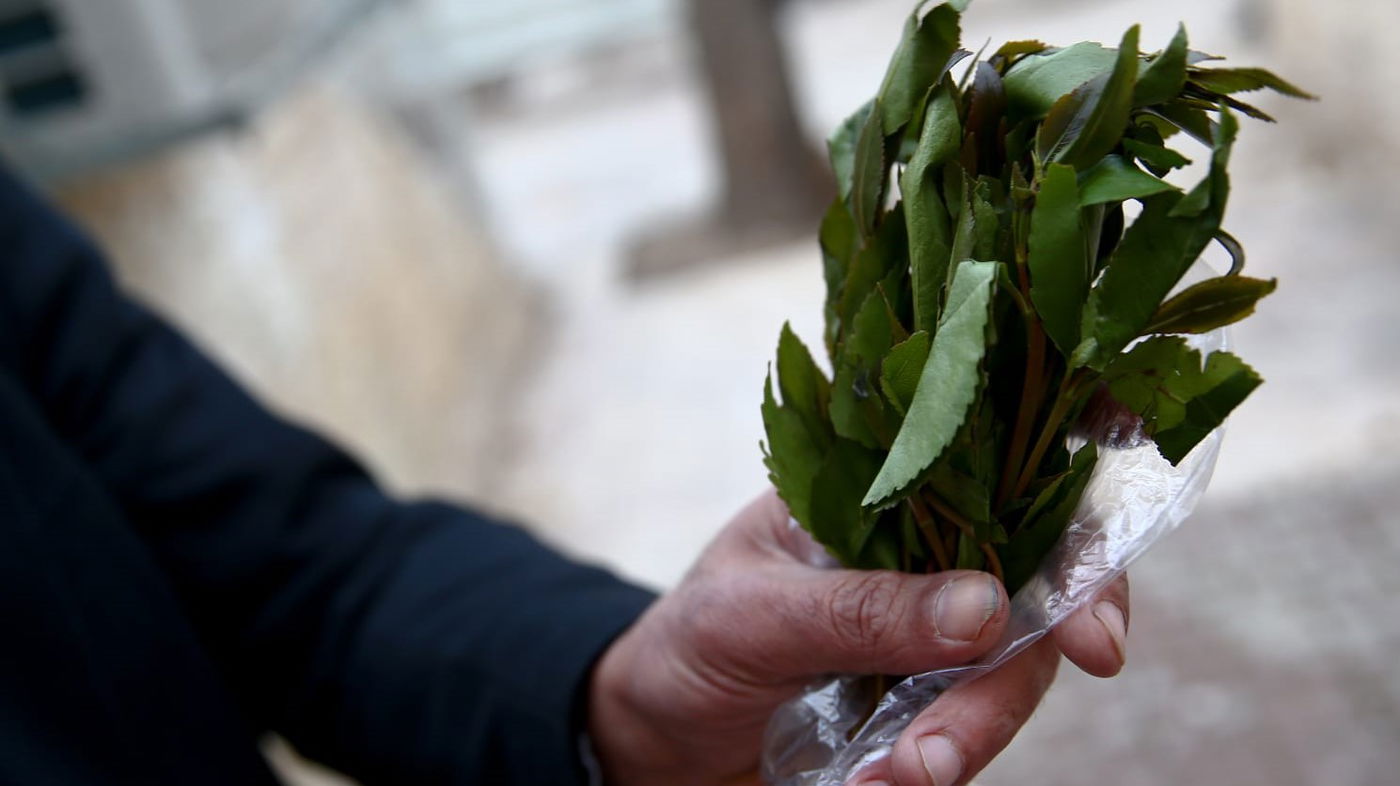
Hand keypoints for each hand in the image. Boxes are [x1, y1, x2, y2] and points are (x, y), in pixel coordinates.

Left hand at [587, 490, 1129, 784]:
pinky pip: (966, 732)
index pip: (1007, 475)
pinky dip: (936, 767)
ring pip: (1010, 675)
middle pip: (1032, 594)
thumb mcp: (750, 615)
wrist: (649, 739)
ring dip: (968, 737)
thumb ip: (860, 609)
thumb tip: (990, 610)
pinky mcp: (923, 706)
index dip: (1080, 529)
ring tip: (899, 780)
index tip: (1095, 630)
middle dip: (1013, 678)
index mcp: (883, 490)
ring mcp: (931, 635)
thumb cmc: (684, 645)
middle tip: (945, 751)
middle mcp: (925, 554)